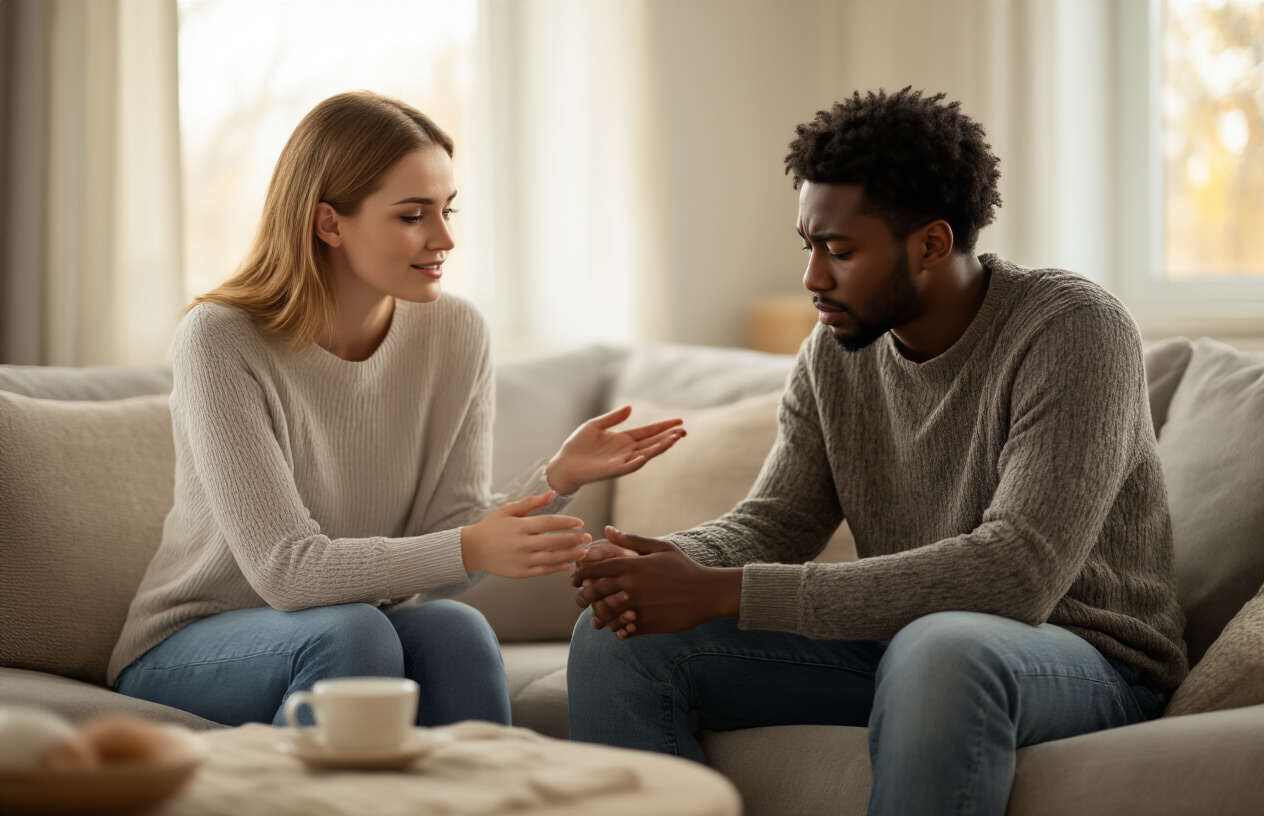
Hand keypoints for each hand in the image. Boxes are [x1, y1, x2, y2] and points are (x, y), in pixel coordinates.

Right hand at [461, 492, 591, 577]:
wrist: (472, 549)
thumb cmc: (492, 527)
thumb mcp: (507, 510)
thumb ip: (530, 503)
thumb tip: (551, 493)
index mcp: (520, 526)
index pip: (549, 523)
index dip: (567, 522)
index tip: (580, 522)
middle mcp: (522, 543)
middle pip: (554, 541)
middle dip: (574, 539)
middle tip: (588, 537)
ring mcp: (521, 560)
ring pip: (551, 558)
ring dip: (570, 555)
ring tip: (583, 552)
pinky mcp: (520, 573)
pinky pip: (543, 571)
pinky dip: (557, 569)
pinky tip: (569, 565)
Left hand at [545, 406, 685, 495]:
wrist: (564, 463)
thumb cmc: (578, 445)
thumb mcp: (596, 425)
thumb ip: (613, 418)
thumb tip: (630, 407)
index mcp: (624, 439)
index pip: (649, 431)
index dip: (663, 426)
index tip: (679, 421)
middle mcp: (627, 450)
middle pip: (653, 442)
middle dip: (669, 436)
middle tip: (684, 430)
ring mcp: (622, 461)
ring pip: (646, 453)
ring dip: (660, 447)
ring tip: (675, 439)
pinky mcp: (613, 470)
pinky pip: (629, 466)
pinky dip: (638, 461)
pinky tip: (648, 454)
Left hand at [572, 527, 741, 637]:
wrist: (708, 592)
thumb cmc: (684, 568)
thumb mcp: (660, 548)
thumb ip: (631, 540)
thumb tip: (608, 529)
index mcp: (633, 566)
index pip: (595, 570)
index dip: (580, 574)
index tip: (575, 579)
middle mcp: (632, 586)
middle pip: (594, 593)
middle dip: (582, 597)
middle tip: (580, 599)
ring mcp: (639, 606)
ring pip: (605, 615)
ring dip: (597, 616)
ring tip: (596, 618)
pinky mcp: (647, 624)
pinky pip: (622, 630)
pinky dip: (616, 630)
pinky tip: (617, 628)